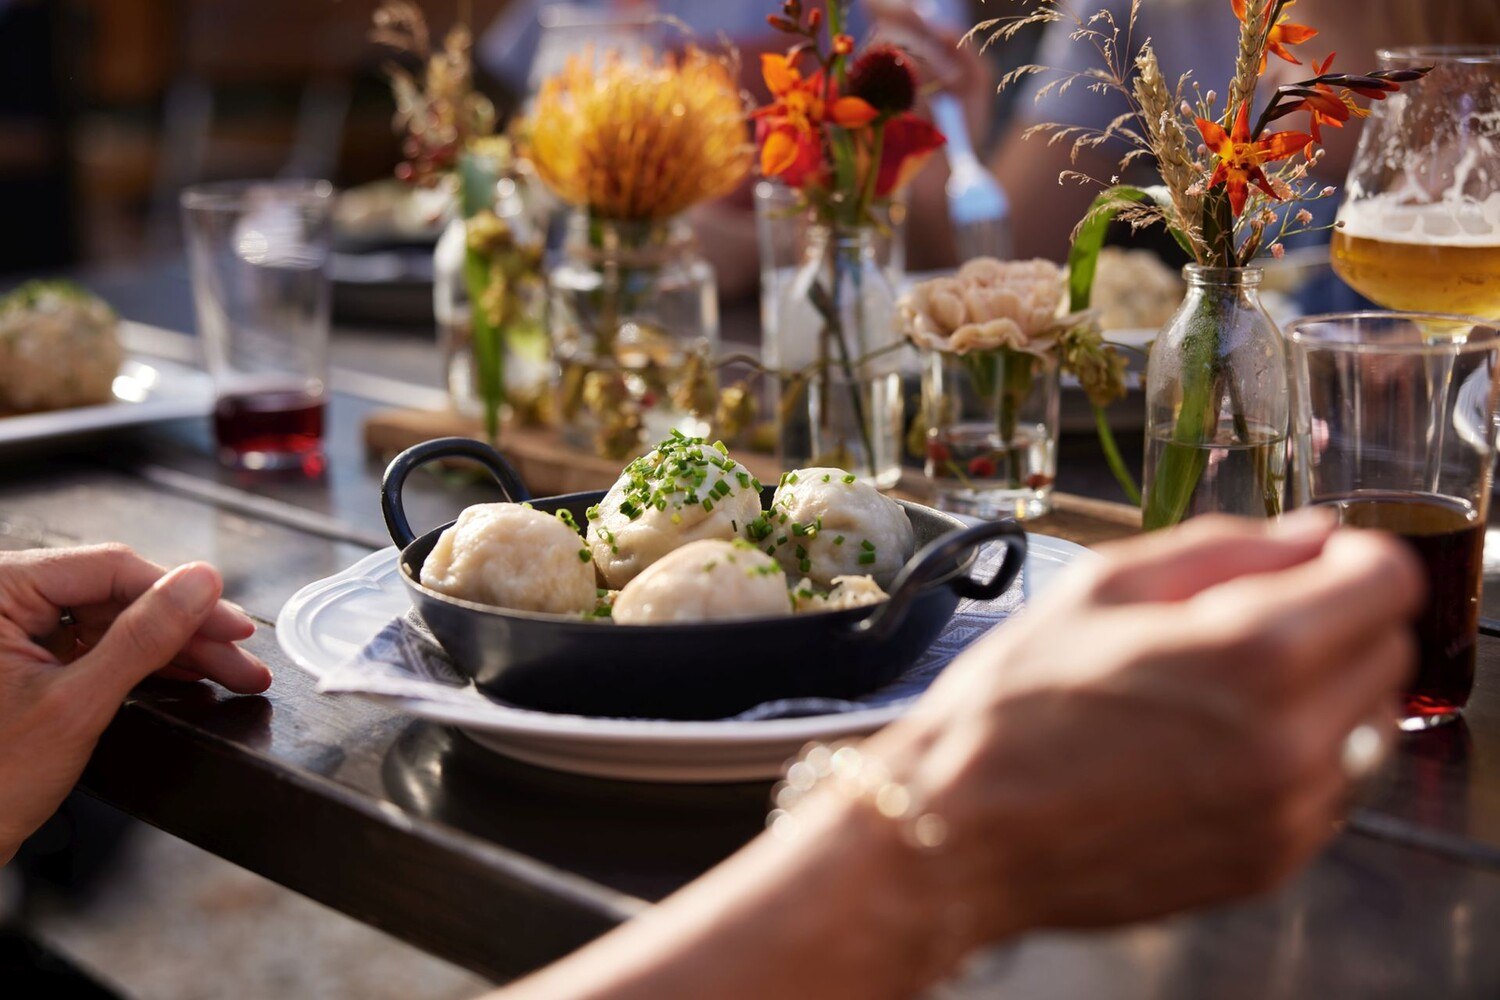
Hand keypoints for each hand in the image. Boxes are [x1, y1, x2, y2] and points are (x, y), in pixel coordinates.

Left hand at [0, 544, 270, 863]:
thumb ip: (142, 638)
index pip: (109, 569)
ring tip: (233, 672)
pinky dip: (146, 662)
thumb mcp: (76, 704)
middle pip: (119, 595)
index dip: (181, 595)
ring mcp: (16, 629)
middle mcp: (5, 600)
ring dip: (177, 647)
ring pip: (117, 619)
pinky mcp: (31, 656)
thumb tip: (200, 584)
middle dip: (187, 630)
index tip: (233, 623)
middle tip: (242, 657)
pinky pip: (100, 644)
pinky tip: (190, 675)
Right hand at [867, 512, 1423, 950]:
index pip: (1385, 581)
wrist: (962, 828)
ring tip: (1229, 692)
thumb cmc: (1011, 707)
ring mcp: (1287, 812)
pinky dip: (1298, 758)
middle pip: (1389, 650)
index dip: (1351, 556)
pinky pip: (1332, 789)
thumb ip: (1223, 549)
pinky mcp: (1272, 862)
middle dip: (1338, 620)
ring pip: (1370, 724)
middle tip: (1255, 621)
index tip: (1315, 560)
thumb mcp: (1102, 587)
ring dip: (1325, 692)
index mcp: (1252, 655)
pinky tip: (1216, 746)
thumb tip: (1309, 536)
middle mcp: (1291, 741)